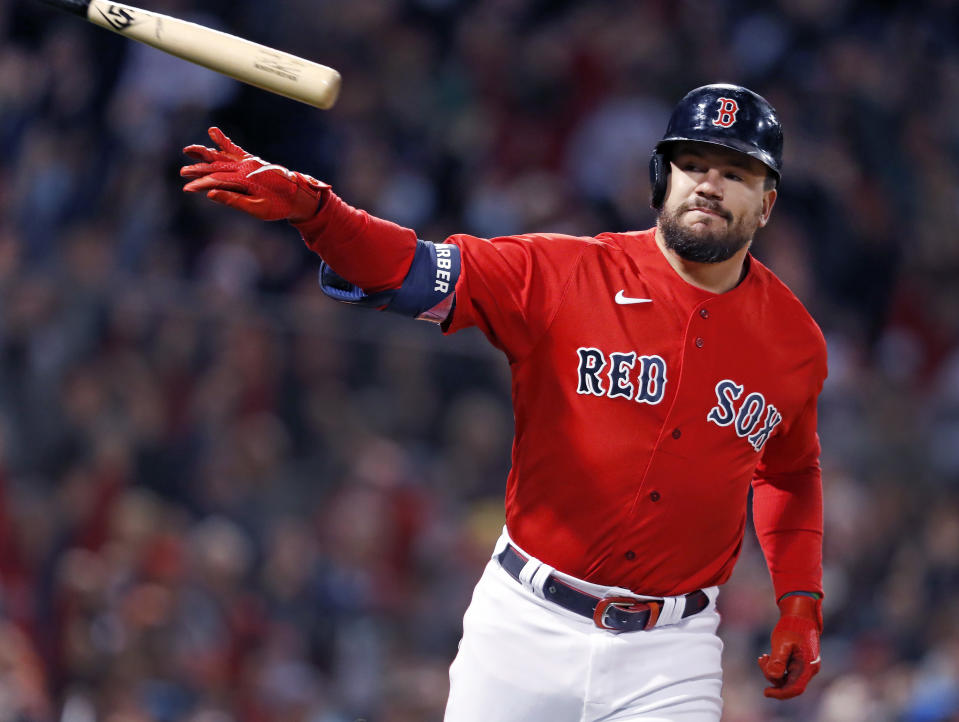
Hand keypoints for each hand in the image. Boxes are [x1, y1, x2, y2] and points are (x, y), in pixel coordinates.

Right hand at [180, 127, 328, 221]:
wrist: (297, 194)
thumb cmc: (278, 206)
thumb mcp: (257, 209)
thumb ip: (234, 200)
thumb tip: (211, 193)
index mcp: (244, 181)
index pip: (217, 180)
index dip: (201, 184)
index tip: (188, 188)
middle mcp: (245, 168)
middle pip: (216, 167)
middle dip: (198, 170)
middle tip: (183, 173)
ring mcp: (248, 162)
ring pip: (222, 156)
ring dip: (205, 154)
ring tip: (188, 150)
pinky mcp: (252, 160)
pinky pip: (235, 149)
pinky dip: (223, 142)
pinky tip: (213, 132)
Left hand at [757, 594, 821, 698]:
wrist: (801, 615)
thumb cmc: (793, 626)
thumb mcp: (782, 641)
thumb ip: (778, 660)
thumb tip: (773, 677)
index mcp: (808, 666)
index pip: (795, 688)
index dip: (780, 693)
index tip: (765, 692)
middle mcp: (809, 669)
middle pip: (789, 684)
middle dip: (772, 676)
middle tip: (762, 661)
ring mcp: (805, 666)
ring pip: (786, 678)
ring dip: (772, 670)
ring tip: (763, 657)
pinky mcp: (800, 663)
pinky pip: (786, 671)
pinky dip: (776, 667)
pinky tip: (767, 656)